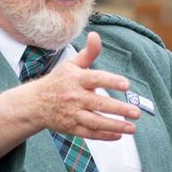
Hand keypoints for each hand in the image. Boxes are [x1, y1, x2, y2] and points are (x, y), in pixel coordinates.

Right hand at [18, 33, 139, 141]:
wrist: (35, 103)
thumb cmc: (58, 81)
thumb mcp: (71, 64)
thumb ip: (88, 52)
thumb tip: (96, 35)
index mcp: (76, 79)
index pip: (95, 79)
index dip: (111, 81)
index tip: (127, 85)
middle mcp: (74, 97)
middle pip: (98, 103)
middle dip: (119, 109)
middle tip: (136, 113)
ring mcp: (72, 114)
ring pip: (95, 122)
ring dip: (115, 126)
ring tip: (132, 127)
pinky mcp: (71, 128)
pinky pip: (89, 133)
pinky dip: (104, 136)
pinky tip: (119, 135)